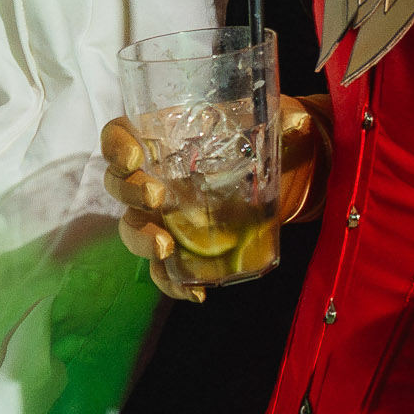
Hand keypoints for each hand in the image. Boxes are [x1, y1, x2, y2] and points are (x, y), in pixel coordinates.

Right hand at [102, 93, 323, 303]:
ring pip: (134, 227)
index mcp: (163, 135)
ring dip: (142, 240)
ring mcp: (165, 213)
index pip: (119, 135)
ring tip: (166, 249)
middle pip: (119, 184)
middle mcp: (155, 174)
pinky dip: (173, 283)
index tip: (134, 156)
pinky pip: (166, 268)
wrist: (291, 171)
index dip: (116, 145)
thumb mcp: (276, 120)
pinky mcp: (184, 244)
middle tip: (158, 197)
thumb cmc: (269, 134)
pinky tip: (195, 293)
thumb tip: (297, 124)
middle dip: (130, 193)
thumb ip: (285, 120)